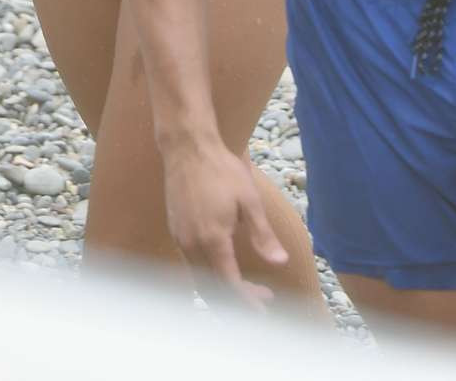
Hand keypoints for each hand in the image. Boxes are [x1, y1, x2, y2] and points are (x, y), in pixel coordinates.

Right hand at [163, 142, 287, 309]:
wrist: (187, 146)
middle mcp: (192, 245)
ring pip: (199, 279)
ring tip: (246, 285)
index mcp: (213, 240)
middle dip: (236, 300)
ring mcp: (180, 238)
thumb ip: (262, 234)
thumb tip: (280, 262)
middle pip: (212, 289)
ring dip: (222, 288)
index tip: (262, 309)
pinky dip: (208, 274)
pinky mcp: (175, 231)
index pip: (229, 285)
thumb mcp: (249, 199)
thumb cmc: (221, 169)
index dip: (246, 301)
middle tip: (262, 297)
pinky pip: (191, 264)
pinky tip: (223, 264)